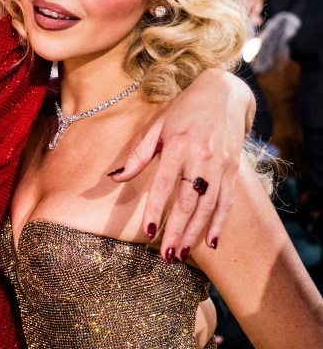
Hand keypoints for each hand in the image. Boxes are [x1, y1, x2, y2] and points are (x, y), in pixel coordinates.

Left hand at [110, 70, 252, 260]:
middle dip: (177, 230)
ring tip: (182, 253)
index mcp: (178, 145)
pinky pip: (227, 201)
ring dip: (195, 232)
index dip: (156, 209)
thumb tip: (114, 178)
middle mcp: (201, 157)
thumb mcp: (158, 126)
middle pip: (188, 201)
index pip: (164, 184)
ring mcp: (220, 165)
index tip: (148, 231)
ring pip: (208, 206)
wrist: (224, 93)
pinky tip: (211, 241)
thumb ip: (138, 155)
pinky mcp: (233, 169)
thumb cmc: (184, 110)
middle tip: (167, 256)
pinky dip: (219, 222)